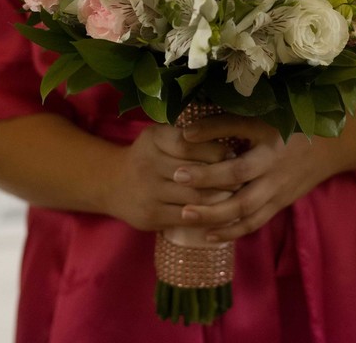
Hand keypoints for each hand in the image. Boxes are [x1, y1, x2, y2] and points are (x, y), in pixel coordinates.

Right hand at [100, 123, 231, 231]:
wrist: (112, 183)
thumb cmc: (148, 156)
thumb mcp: (160, 137)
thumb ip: (187, 137)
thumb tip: (231, 141)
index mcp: (153, 139)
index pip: (189, 144)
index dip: (215, 150)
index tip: (234, 155)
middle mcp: (148, 163)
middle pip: (195, 172)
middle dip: (223, 177)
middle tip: (244, 178)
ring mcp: (148, 192)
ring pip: (193, 197)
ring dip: (220, 198)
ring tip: (238, 195)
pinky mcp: (151, 215)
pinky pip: (187, 218)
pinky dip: (207, 216)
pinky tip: (222, 213)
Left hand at [172, 115, 336, 241]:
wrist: (331, 146)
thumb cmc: (291, 124)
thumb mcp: (266, 114)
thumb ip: (230, 120)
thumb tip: (189, 128)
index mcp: (269, 134)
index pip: (238, 130)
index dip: (211, 132)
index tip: (182, 135)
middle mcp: (273, 162)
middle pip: (238, 174)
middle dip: (207, 178)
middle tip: (176, 177)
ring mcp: (277, 187)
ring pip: (244, 206)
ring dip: (214, 213)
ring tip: (184, 214)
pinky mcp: (279, 204)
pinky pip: (254, 222)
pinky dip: (231, 231)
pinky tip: (207, 234)